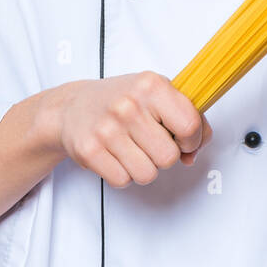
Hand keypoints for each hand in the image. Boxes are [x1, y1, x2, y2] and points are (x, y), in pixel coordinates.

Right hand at [43, 72, 212, 188]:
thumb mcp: (158, 94)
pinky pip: (123, 180)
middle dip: (164, 156)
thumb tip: (194, 153)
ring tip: (132, 148)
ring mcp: (107, 129)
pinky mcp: (90, 151)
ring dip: (143, 167)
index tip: (183, 140)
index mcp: (151, 85)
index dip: (192, 140)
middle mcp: (129, 105)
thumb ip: (188, 118)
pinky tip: (116, 155)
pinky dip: (123, 174)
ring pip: (147, 174)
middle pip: (169, 157)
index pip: (189, 125)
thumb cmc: (123, 101)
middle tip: (150, 142)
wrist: (72, 106)